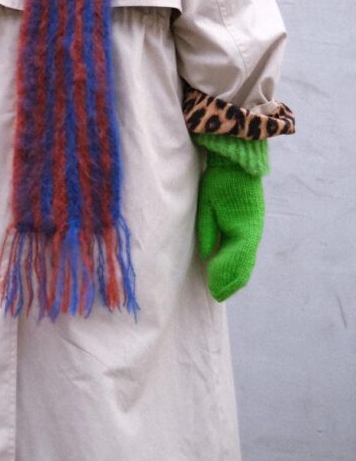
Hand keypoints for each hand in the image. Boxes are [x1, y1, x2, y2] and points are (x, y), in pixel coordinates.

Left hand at [196, 152, 264, 301]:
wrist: (237, 164)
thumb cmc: (219, 181)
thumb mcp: (207, 204)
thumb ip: (207, 230)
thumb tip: (206, 255)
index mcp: (242, 229)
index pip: (234, 262)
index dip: (223, 277)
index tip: (212, 290)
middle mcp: (252, 233)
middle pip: (244, 266)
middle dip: (231, 283)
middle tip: (217, 295)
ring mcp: (255, 230)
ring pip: (248, 262)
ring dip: (237, 277)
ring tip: (224, 289)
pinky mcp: (253, 226)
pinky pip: (248, 253)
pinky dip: (241, 266)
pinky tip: (233, 272)